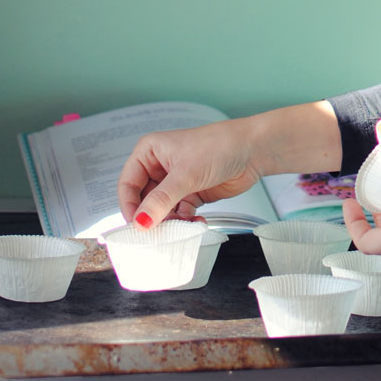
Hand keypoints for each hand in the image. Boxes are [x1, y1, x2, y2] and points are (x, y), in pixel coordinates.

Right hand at [117, 101, 343, 227]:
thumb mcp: (185, 174)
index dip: (130, 206)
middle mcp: (159, 166)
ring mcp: (176, 181)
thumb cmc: (218, 146)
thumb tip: (141, 223)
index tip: (137, 226)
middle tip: (159, 234)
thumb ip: (161, 200)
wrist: (253, 150)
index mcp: (149, 152)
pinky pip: (179, 214)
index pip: (128, 184)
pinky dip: (185, 221)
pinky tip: (196, 222)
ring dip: (170, 221)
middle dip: (151, 217)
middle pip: (144, 200)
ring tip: (182, 226)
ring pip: (162, 210)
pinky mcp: (191, 193)